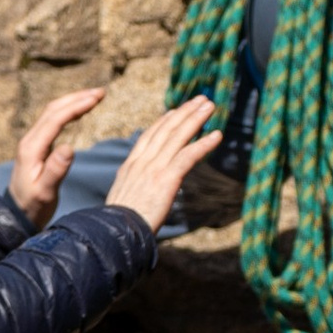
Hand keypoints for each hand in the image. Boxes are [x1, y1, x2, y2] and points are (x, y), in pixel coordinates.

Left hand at [10, 85, 106, 219]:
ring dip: (73, 102)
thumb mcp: (45, 192)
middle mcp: (30, 141)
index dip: (76, 107)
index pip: (55, 120)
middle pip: (53, 110)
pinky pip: (53, 121)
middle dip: (77, 98)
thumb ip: (56, 170)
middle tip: (101, 92)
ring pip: (52, 113)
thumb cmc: (32, 206)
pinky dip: (68, 111)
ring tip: (95, 97)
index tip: (95, 99)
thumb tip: (69, 147)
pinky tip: (80, 110)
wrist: (16, 214)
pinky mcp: (37, 145)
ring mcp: (32, 142)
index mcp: (32, 149)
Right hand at [104, 98, 220, 233]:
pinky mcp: (166, 178)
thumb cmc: (119, 224)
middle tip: (200, 99)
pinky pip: (188, 156)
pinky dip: (203, 144)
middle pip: (165, 130)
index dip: (164, 122)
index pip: (149, 137)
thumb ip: (135, 189)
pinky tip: (217, 135)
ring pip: (177, 137)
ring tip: (209, 106)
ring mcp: (153, 168)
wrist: (116, 233)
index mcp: (130, 166)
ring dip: (196, 119)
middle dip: (184, 112)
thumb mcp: (123, 199)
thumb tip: (142, 191)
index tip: (175, 111)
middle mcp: (142, 162)